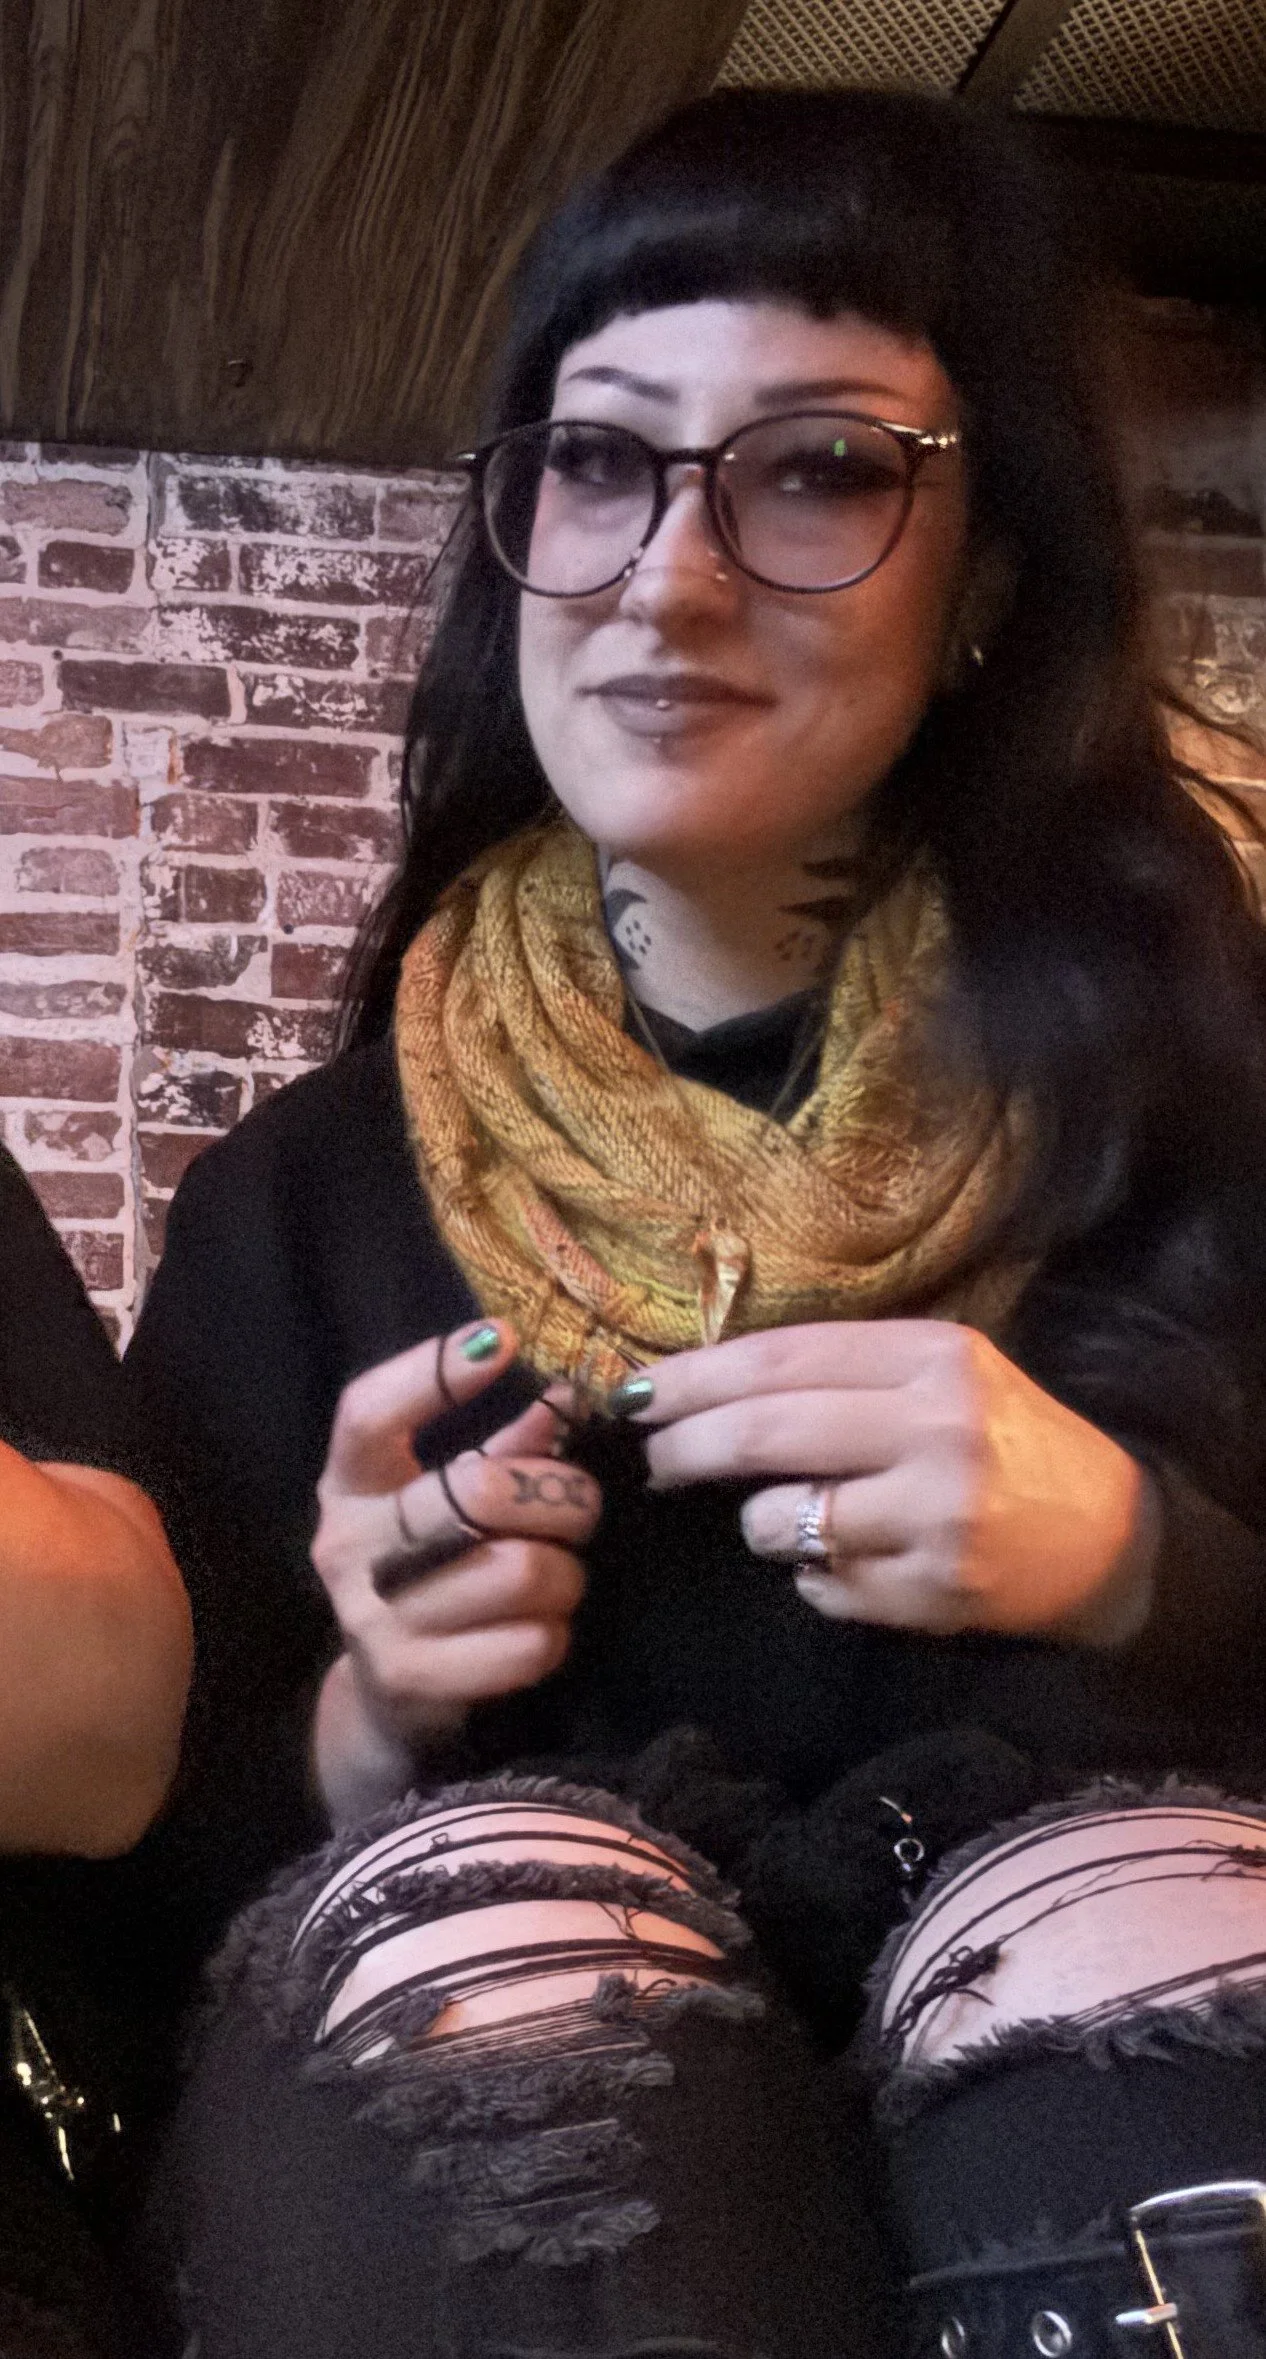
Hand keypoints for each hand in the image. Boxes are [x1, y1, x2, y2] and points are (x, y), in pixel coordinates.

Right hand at [312, 1321, 599, 1817]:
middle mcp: (346, 1548)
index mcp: (348, 1487)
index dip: (431, 1372)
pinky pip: (527, 1644)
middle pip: (478, 1492)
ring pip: (519, 1571)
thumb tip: (568, 1395)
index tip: (502, 1338)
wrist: (392, 1702)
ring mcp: (371, 1618)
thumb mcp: (452, 1505)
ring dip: (563, 1575)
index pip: (367, 1413)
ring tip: (557, 1580)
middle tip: (578, 1511)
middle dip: (559, 1498)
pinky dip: (553, 1636)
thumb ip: (505, 1450)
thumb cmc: (434, 1577)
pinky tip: (540, 1632)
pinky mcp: (408, 1680)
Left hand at [619, 1321, 1151, 1639]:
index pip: (780, 1359)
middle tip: (652, 1457)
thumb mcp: (941, 1375)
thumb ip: (843, 1373)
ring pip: (779, 1521)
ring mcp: (934, 1516)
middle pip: (766, 1432)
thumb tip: (704, 1383)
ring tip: (783, 1518)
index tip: (635, 1392)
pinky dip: (813, 1577)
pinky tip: (852, 1561)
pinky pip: (819, 1587)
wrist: (1110, 1537)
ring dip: (757, 1523)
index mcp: (932, 1357)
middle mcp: (934, 1429)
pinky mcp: (933, 1593)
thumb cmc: (1005, 1443)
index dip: (693, 1376)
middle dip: (687, 1446)